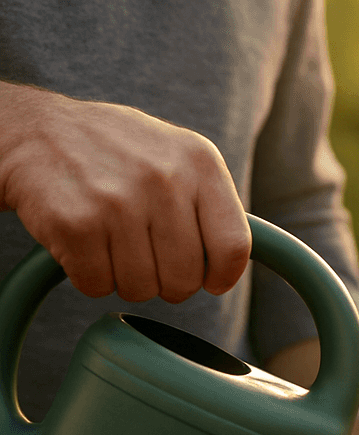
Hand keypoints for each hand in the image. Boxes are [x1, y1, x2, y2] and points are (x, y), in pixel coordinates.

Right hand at [0, 82, 249, 301]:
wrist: (34, 130)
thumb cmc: (118, 154)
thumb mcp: (178, 157)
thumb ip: (212, 205)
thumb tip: (233, 267)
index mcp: (199, 161)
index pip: (234, 247)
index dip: (222, 276)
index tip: (209, 280)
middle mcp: (163, 177)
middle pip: (185, 279)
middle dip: (166, 282)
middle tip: (146, 256)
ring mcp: (117, 200)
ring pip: (142, 289)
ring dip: (125, 279)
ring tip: (112, 243)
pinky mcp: (75, 223)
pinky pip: (98, 286)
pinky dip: (89, 277)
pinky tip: (84, 244)